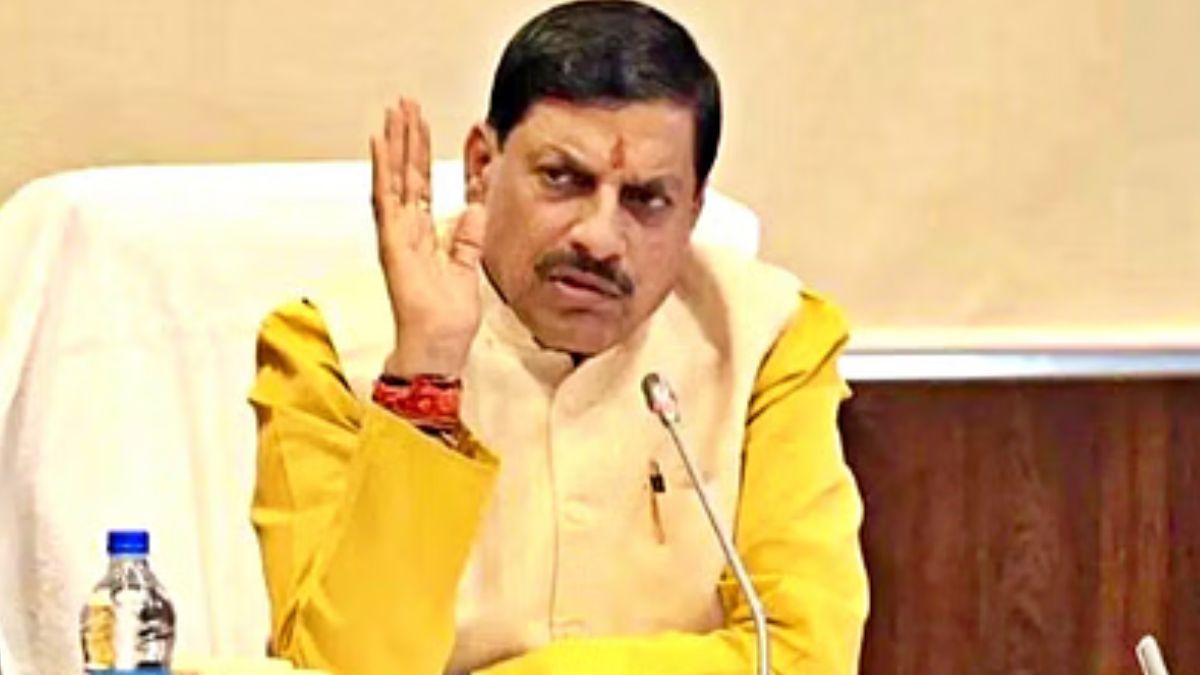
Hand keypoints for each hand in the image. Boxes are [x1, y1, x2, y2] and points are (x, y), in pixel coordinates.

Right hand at [370, 98, 486, 377]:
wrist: (438, 346)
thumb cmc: (447, 318)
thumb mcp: (467, 269)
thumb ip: (468, 238)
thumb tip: (475, 207)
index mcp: (423, 237)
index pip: (420, 186)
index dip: (420, 154)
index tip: (420, 125)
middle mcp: (405, 231)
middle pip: (405, 175)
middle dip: (405, 139)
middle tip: (404, 104)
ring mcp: (396, 236)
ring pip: (393, 179)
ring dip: (393, 144)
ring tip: (393, 112)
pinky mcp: (392, 243)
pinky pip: (386, 200)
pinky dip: (382, 169)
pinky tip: (380, 142)